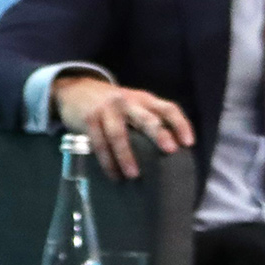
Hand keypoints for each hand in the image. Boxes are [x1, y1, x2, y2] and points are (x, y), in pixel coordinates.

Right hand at [50, 73, 196, 179]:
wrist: (77, 90)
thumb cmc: (113, 105)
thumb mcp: (134, 105)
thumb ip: (148, 119)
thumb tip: (171, 151)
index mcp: (144, 99)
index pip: (167, 108)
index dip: (180, 124)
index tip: (188, 143)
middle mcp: (127, 102)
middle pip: (145, 118)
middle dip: (158, 133)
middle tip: (169, 150)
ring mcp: (107, 110)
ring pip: (118, 134)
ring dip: (126, 155)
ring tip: (134, 175)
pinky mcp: (89, 120)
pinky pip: (99, 143)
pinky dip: (107, 161)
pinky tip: (114, 175)